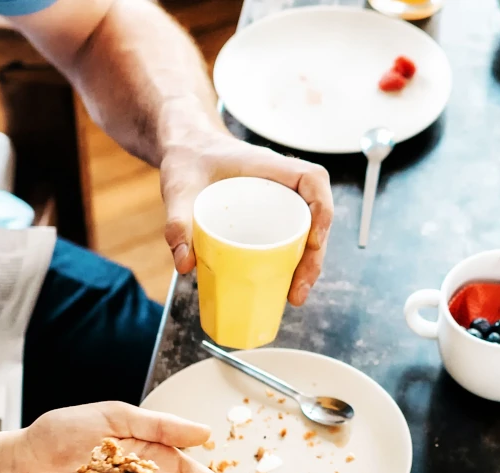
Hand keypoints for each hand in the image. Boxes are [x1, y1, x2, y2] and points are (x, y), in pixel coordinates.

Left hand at [160, 129, 333, 305]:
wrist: (185, 150)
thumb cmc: (187, 159)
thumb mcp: (178, 188)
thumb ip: (177, 221)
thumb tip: (186, 264)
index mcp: (268, 166)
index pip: (313, 179)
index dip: (322, 210)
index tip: (312, 242)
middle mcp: (282, 182)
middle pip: (316, 216)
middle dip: (315, 256)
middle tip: (298, 289)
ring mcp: (280, 198)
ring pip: (309, 230)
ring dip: (308, 264)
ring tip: (294, 295)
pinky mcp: (272, 213)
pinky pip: (294, 234)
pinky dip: (295, 260)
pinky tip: (285, 284)